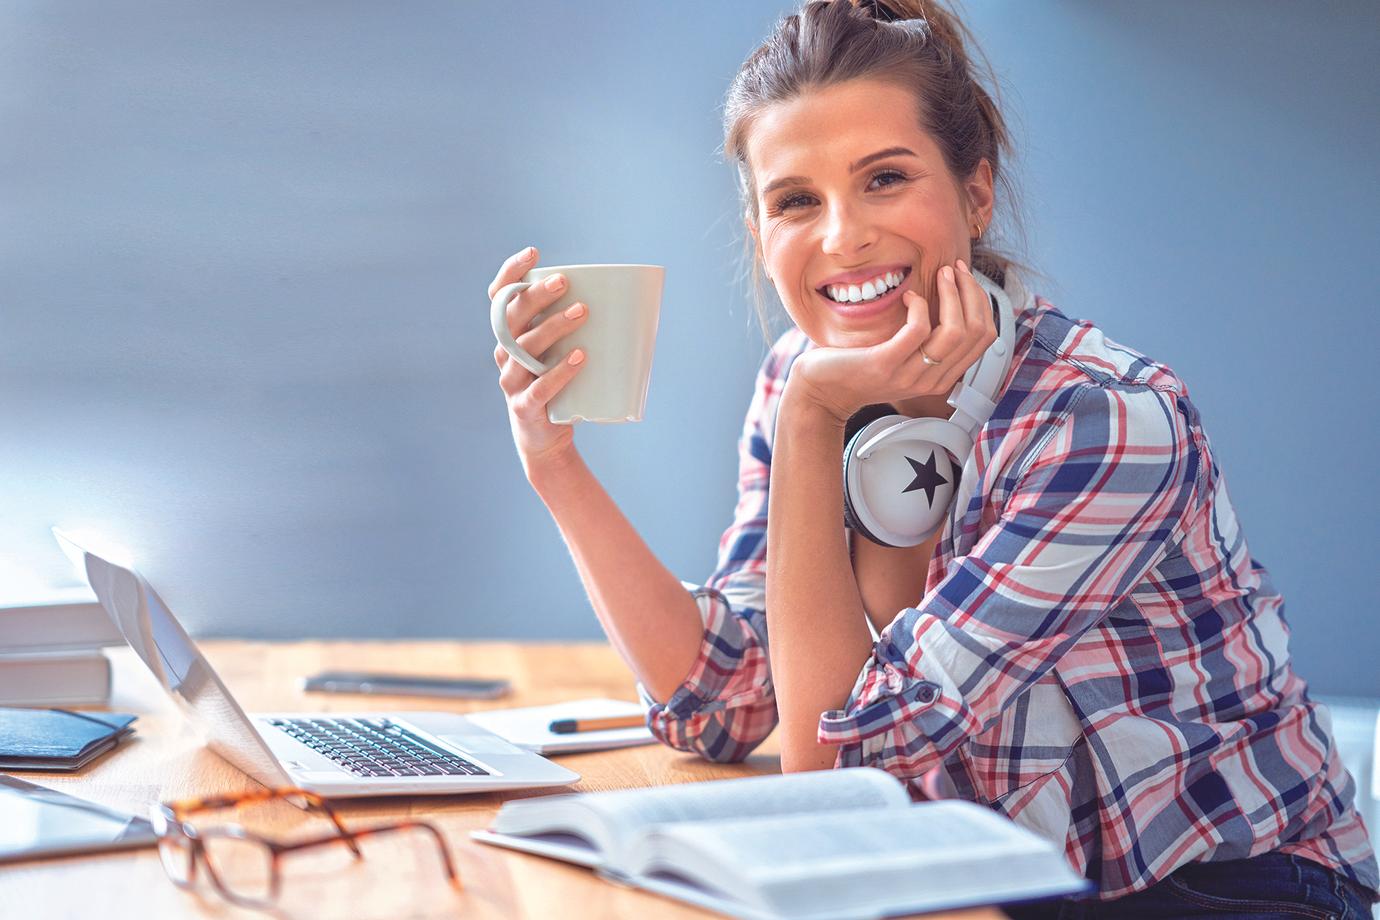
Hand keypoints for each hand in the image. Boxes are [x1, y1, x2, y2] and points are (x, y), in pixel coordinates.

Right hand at [489, 246, 588, 476]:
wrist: (546, 440)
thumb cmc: (560, 386)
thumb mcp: (562, 352)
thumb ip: (581, 329)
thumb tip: (636, 301)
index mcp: (510, 336)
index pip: (500, 297)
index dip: (511, 273)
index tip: (533, 253)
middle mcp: (504, 354)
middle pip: (512, 318)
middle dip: (537, 295)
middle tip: (565, 281)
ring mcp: (511, 382)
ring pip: (525, 349)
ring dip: (553, 327)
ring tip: (583, 312)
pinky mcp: (525, 408)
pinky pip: (540, 388)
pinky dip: (559, 372)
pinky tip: (579, 358)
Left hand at [787, 260, 997, 424]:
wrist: (823, 392)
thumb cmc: (860, 366)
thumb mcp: (904, 356)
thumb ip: (929, 340)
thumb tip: (953, 301)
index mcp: (942, 377)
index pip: (985, 338)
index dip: (981, 302)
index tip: (965, 277)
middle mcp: (931, 380)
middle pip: (976, 332)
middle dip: (970, 291)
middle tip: (953, 269)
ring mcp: (910, 375)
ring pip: (954, 331)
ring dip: (951, 294)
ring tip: (939, 274)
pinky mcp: (886, 364)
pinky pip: (918, 330)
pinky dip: (919, 305)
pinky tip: (909, 296)